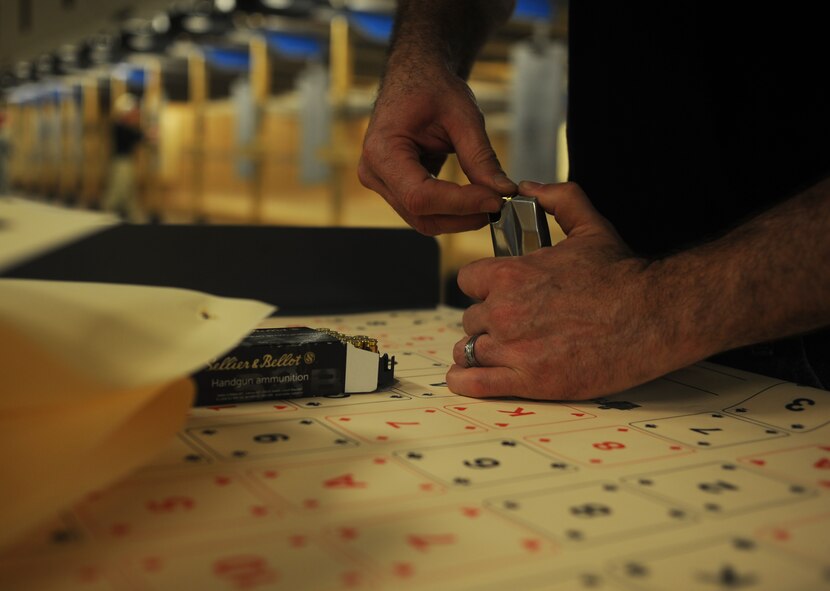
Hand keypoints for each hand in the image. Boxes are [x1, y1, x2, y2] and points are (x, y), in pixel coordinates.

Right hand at [358, 61, 514, 234]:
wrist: (414, 76)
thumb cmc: (430, 87)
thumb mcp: (462, 116)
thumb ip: (481, 157)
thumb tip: (502, 190)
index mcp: (382, 151)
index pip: (421, 195)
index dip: (460, 204)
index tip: (495, 200)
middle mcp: (374, 173)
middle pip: (421, 214)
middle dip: (463, 215)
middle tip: (498, 203)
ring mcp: (380, 183)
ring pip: (423, 219)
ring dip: (459, 217)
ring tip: (489, 200)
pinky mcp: (393, 188)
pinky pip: (423, 210)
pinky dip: (452, 210)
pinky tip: (474, 197)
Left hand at [447, 181, 682, 399]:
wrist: (652, 316)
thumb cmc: (623, 275)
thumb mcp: (588, 225)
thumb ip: (556, 199)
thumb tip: (529, 187)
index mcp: (510, 274)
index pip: (468, 282)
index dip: (483, 289)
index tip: (498, 295)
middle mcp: (504, 310)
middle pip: (471, 319)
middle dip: (488, 323)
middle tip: (514, 328)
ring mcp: (513, 347)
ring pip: (470, 350)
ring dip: (482, 352)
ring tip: (500, 354)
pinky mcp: (527, 380)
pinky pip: (473, 383)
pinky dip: (465, 381)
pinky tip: (466, 379)